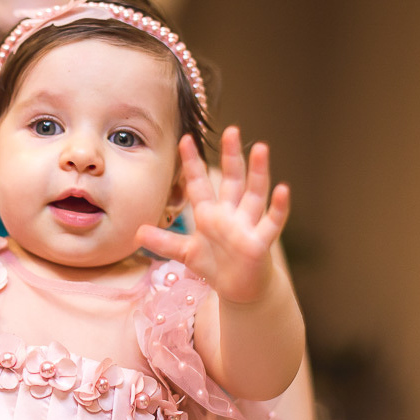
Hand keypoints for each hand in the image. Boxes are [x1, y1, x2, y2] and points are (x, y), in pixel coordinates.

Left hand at [137, 126, 289, 303]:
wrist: (241, 289)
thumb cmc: (216, 266)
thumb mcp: (186, 253)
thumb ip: (164, 242)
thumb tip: (136, 233)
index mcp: (210, 213)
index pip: (199, 183)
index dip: (192, 162)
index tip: (184, 139)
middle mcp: (230, 213)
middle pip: (232, 179)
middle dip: (231, 155)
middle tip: (231, 130)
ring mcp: (247, 225)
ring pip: (254, 193)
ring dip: (258, 171)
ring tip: (260, 147)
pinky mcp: (261, 242)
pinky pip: (272, 221)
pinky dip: (278, 207)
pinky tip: (283, 189)